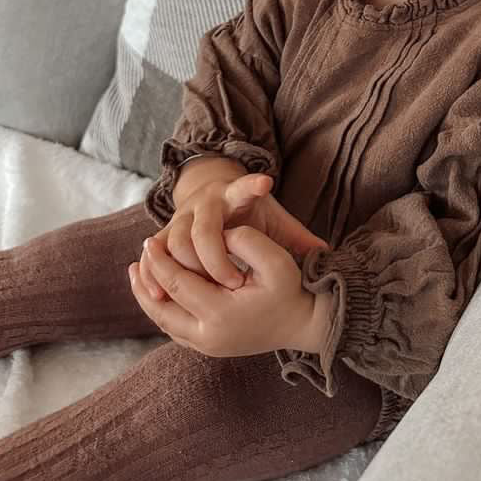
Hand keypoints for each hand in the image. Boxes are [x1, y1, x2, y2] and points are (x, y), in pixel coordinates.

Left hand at [128, 227, 321, 356]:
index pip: (177, 285)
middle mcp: (208, 337)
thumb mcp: (275, 259)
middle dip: (146, 282)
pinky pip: (174, 330)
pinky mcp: (209, 348)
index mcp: (220, 313)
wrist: (304, 323)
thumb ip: (246, 241)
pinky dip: (162, 310)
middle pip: (162, 309)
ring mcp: (207, 347)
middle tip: (136, 258)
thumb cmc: (290, 289)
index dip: (159, 262)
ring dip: (148, 299)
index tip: (147, 241)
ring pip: (165, 323)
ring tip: (137, 276)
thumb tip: (220, 235)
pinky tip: (159, 292)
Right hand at [137, 174, 329, 301]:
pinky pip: (156, 255)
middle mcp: (204, 202)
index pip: (244, 188)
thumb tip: (326, 253)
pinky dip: (153, 275)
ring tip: (205, 295)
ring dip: (187, 271)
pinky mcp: (165, 234)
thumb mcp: (273, 220)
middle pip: (204, 229)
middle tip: (235, 283)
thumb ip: (295, 237)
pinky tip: (158, 298)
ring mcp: (181, 216)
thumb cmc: (248, 215)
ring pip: (176, 243)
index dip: (252, 184)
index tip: (266, 182)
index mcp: (234, 193)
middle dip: (216, 259)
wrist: (209, 200)